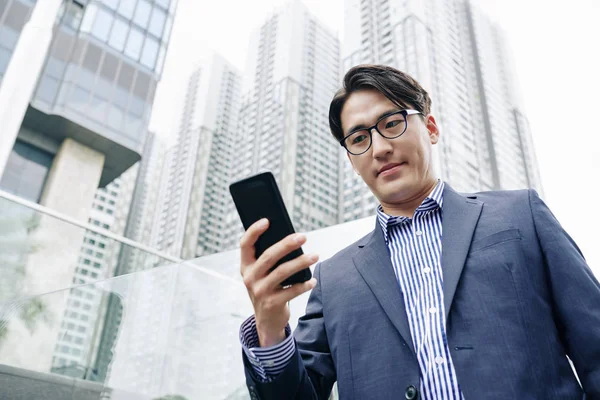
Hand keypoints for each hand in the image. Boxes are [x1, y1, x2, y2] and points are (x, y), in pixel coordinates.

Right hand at [240, 218, 317, 346]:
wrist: (267, 321)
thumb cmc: (268, 289)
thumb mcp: (262, 274)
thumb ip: (270, 259)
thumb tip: (291, 239)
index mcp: (245, 266)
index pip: (245, 244)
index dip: (254, 231)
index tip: (267, 220)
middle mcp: (250, 278)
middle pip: (269, 256)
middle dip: (287, 244)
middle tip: (303, 236)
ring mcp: (259, 291)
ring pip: (282, 272)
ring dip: (301, 262)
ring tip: (315, 256)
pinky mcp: (271, 304)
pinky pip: (291, 291)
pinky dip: (304, 284)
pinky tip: (313, 280)